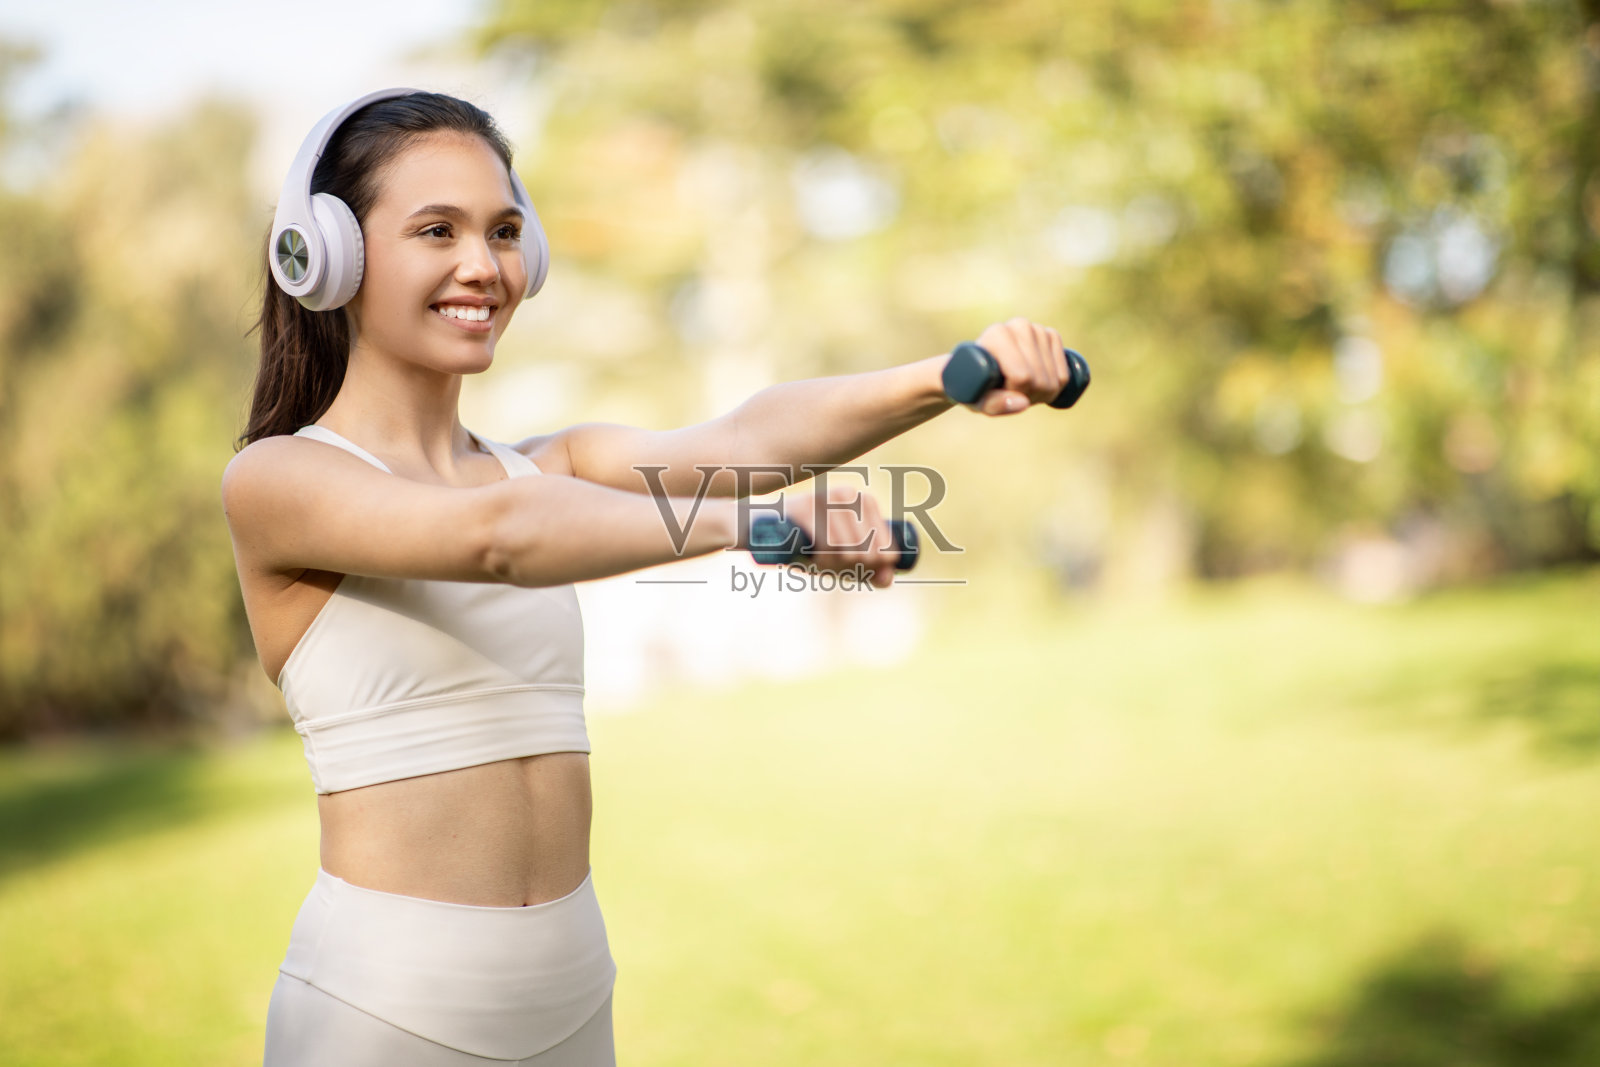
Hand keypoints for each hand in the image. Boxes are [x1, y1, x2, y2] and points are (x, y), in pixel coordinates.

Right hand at [781, 481, 900, 589]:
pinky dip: (824, 560)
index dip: (879, 562)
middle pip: (867, 548)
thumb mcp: (842, 558)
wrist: (766, 527)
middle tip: (837, 569)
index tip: (865, 569)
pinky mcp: (805, 507)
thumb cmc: (810, 543)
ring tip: (823, 565)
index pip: (885, 542)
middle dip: (855, 567)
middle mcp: (848, 495)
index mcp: (864, 501)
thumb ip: (869, 570)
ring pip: (847, 548)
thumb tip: (888, 579)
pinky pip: (826, 542)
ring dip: (837, 566)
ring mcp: (825, 498)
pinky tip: (817, 562)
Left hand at [959, 317, 1069, 415]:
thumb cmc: (974, 385)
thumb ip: (995, 405)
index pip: (1022, 376)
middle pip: (1039, 380)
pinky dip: (1054, 386)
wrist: (980, 368)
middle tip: (1010, 391)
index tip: (1000, 391)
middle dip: (1028, 394)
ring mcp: (1038, 329)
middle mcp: (1019, 325)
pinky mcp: (1052, 336)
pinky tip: (1038, 380)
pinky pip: (1065, 375)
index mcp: (996, 334)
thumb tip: (1023, 403)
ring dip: (1041, 392)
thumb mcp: (977, 401)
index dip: (1015, 393)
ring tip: (1021, 386)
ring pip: (1054, 379)